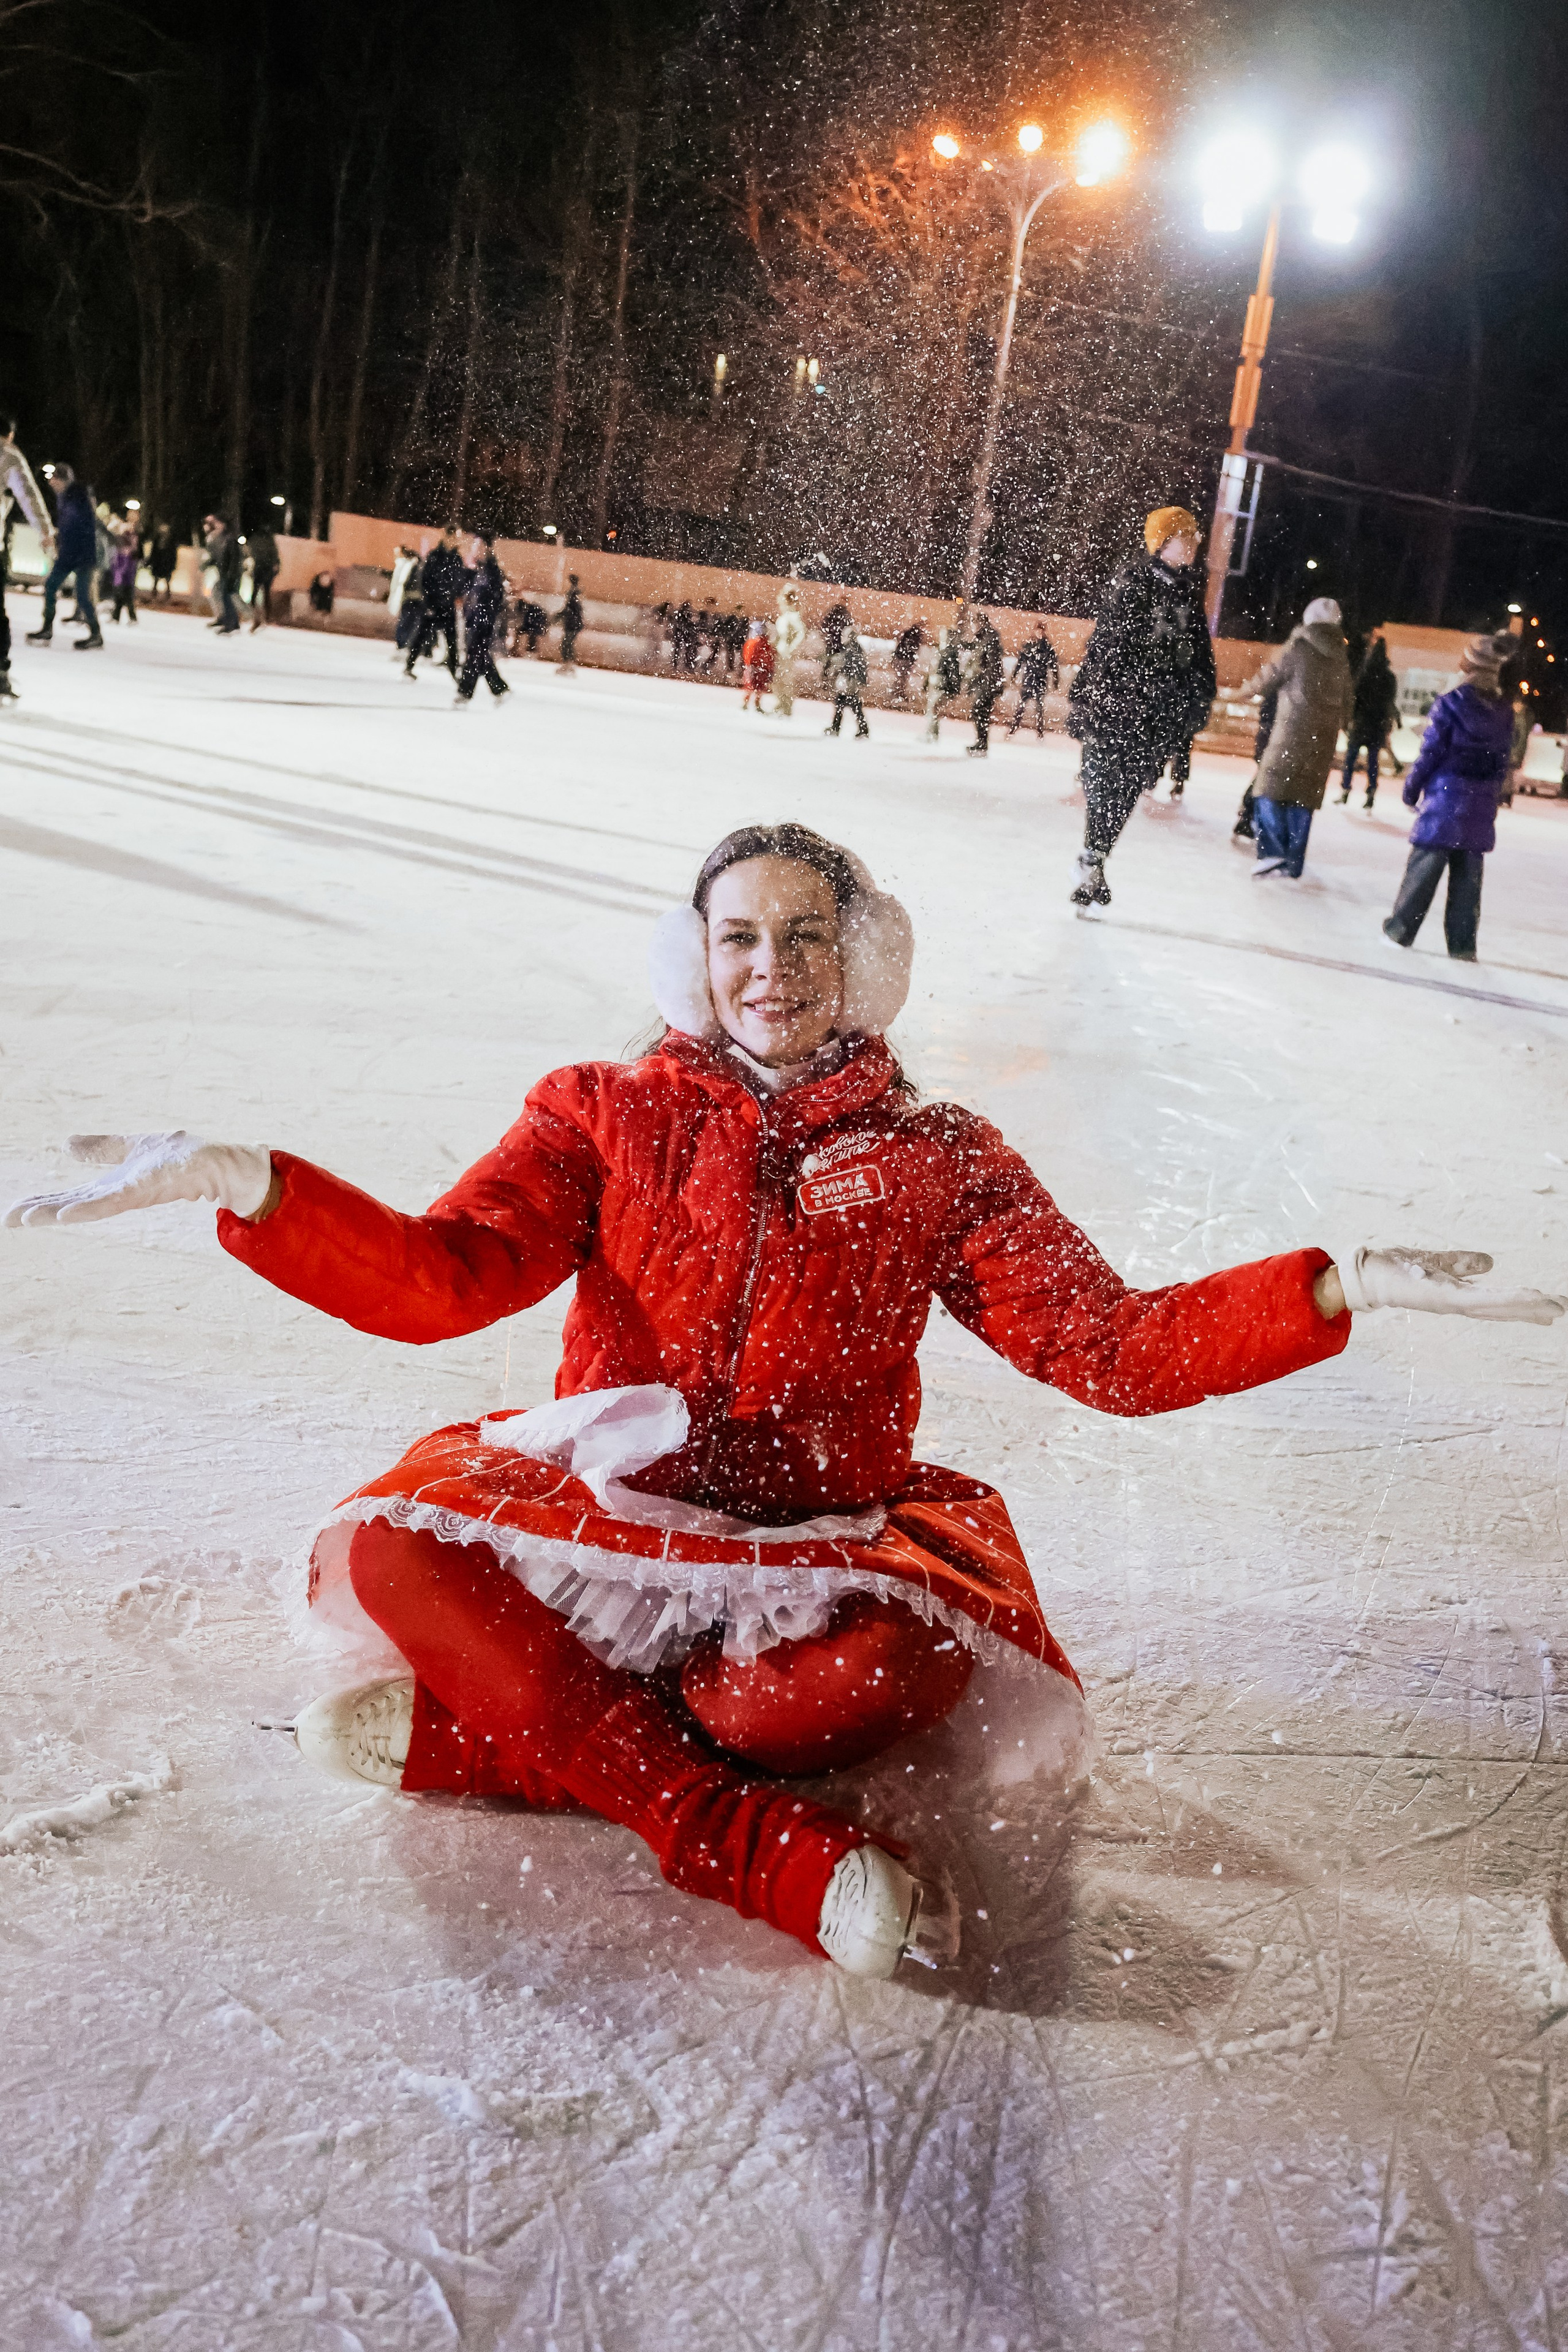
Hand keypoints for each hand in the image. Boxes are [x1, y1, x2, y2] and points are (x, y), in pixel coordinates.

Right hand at [4, 1132, 272, 1226]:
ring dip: (53, 1212)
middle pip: (69, 1205)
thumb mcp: (128, 1147)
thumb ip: (99, 1148)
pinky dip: (87, 1207)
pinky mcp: (142, 1191)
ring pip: (83, 1207)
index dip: (40, 1202)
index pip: (68, 1195)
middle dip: (37, 1212)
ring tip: (26, 1218)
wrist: (213, 1162)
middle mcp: (116, 1194)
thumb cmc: (177, 1156)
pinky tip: (64, 1213)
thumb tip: (66, 1143)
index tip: (11, 1211)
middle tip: (7, 1220)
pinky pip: (109, 1202)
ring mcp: (128, 1194)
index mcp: (110, 1185)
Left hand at [1338, 1247, 1565, 1325]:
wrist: (1368, 1274)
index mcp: (1460, 1295)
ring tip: (1554, 1308)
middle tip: (1561, 1310)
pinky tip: (1525, 1298)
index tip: (1551, 1308)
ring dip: (1527, 1307)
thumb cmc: (1398, 1270)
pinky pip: (1480, 1300)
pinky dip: (1504, 1300)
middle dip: (1533, 1310)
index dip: (1524, 1306)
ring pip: (1497, 1306)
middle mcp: (1459, 1303)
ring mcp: (1452, 1303)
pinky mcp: (1443, 1298)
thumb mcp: (1439, 1263)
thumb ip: (1463, 1263)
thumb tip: (1489, 1263)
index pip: (1498, 1302)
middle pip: (1504, 1308)